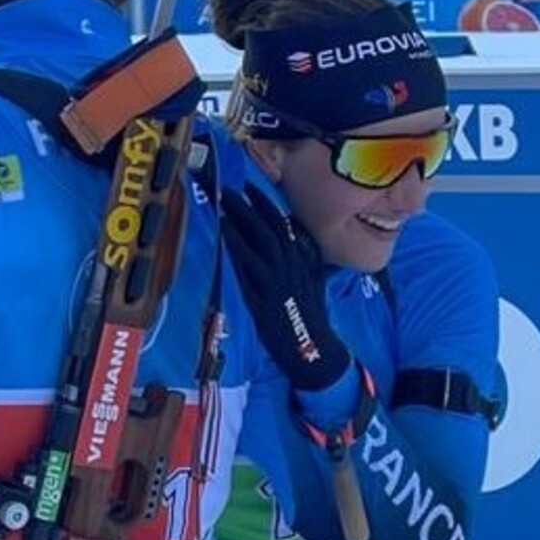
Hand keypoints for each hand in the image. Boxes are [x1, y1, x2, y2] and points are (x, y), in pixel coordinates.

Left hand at [220, 185, 349, 391]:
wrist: (313, 350)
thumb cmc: (312, 318)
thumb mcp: (315, 284)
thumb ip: (308, 262)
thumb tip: (303, 243)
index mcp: (306, 261)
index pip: (286, 225)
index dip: (267, 205)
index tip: (252, 189)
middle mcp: (295, 266)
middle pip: (271, 227)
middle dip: (251, 206)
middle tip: (231, 189)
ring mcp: (280, 280)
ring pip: (261, 241)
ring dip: (242, 219)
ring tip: (225, 203)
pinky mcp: (265, 297)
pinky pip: (250, 265)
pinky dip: (238, 245)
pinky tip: (225, 231)